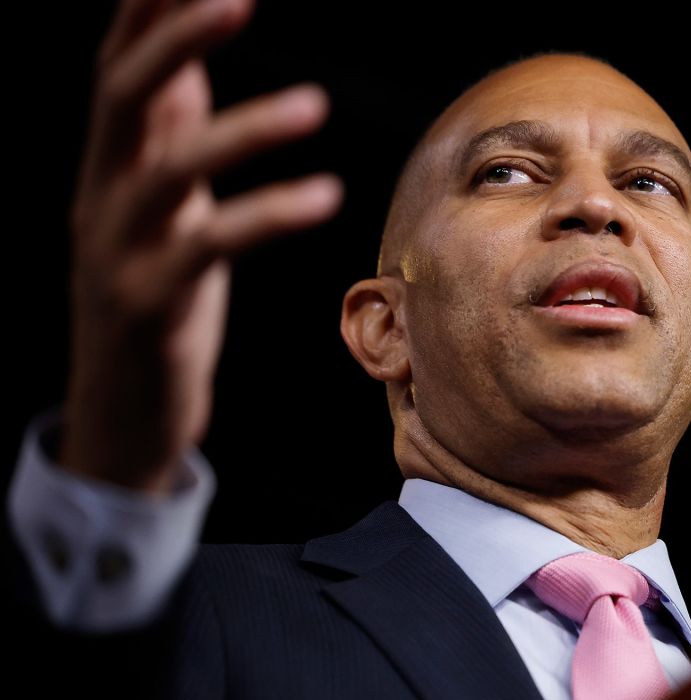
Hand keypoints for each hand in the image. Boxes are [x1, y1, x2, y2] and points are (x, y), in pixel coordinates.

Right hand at [60, 0, 342, 494]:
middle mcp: (101, 192)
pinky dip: (268, 215)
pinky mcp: (149, 301)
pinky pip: (211, 247)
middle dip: (174, 37)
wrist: (119, 405)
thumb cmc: (152, 290)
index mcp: (109, 162)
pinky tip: (326, 195)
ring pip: (170, 171)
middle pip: (123, 94)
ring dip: (242, 131)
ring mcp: (118, 248)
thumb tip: (186, 61)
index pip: (118, 65)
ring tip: (314, 106)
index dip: (146, 11)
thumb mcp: (159, 204)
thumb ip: (166, 133)